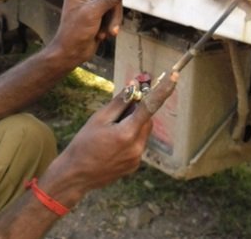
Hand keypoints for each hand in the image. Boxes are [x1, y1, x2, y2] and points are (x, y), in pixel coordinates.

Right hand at [40, 72, 179, 203]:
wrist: (75, 175)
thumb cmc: (83, 144)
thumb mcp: (98, 119)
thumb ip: (119, 102)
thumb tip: (133, 86)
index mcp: (127, 133)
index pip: (150, 106)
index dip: (163, 90)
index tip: (175, 76)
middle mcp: (137, 147)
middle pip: (147, 120)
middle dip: (137, 111)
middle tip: (119, 111)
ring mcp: (137, 159)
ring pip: (143, 132)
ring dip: (134, 125)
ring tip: (111, 131)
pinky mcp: (134, 165)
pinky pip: (138, 145)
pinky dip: (130, 138)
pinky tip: (112, 144)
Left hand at [48, 0, 145, 65]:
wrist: (71, 53)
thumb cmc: (74, 32)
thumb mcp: (92, 13)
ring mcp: (96, 2)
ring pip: (116, 1)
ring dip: (115, 18)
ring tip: (110, 32)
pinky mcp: (102, 13)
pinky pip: (115, 12)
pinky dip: (113, 23)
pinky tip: (106, 34)